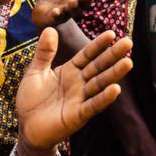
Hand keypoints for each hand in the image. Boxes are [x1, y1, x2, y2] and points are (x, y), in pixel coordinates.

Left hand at [15, 28, 132, 151]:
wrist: (26, 127)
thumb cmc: (31, 99)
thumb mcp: (35, 71)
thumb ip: (44, 53)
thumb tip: (50, 28)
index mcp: (70, 71)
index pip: (87, 55)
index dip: (98, 45)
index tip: (112, 33)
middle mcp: (79, 83)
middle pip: (98, 67)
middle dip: (113, 55)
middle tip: (128, 42)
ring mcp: (80, 99)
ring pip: (99, 84)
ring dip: (114, 74)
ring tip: (128, 63)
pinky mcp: (78, 115)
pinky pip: (93, 105)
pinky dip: (104, 98)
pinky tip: (116, 89)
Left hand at [31, 0, 106, 28]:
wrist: (43, 7)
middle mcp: (75, 0)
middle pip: (84, 1)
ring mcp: (67, 9)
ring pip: (74, 10)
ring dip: (74, 5)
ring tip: (72, 1)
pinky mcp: (56, 16)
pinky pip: (58, 16)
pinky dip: (58, 14)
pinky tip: (56, 11)